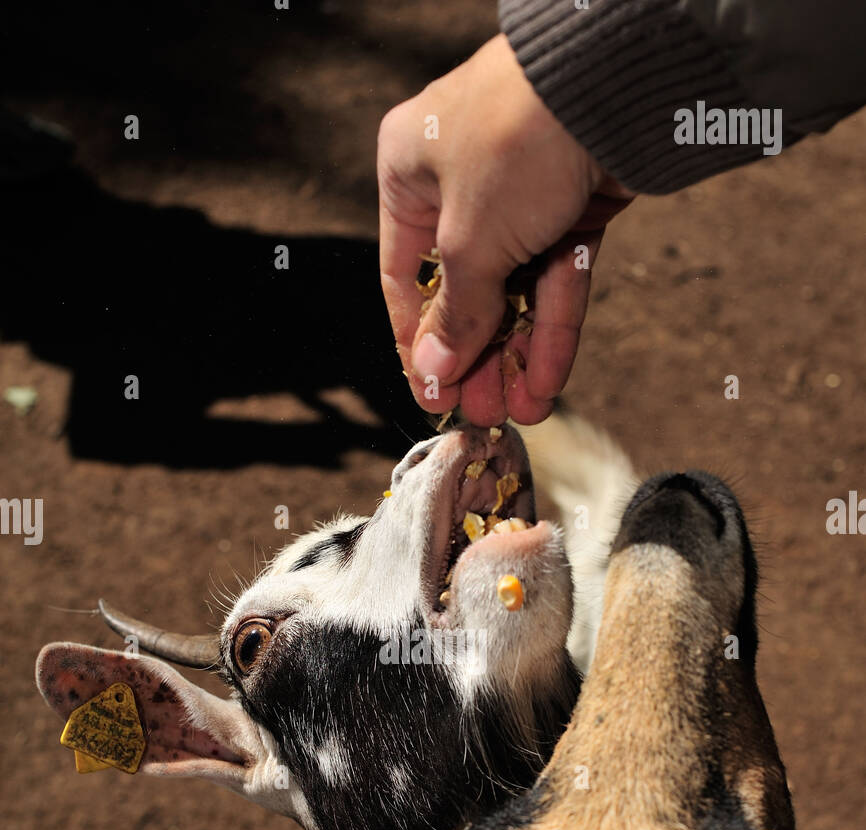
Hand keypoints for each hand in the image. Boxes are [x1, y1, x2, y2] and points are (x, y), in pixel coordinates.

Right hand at [377, 33, 633, 425]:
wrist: (609, 82)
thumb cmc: (512, 142)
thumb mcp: (470, 239)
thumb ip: (456, 312)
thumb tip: (434, 370)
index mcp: (408, 173)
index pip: (404, 276)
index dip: (418, 343)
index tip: (432, 395)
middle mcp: (460, 182)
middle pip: (464, 292)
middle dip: (477, 358)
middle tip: (482, 416)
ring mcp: (521, 195)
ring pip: (514, 292)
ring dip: (516, 355)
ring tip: (522, 413)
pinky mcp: (573, 205)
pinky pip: (555, 280)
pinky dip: (552, 330)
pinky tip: (548, 382)